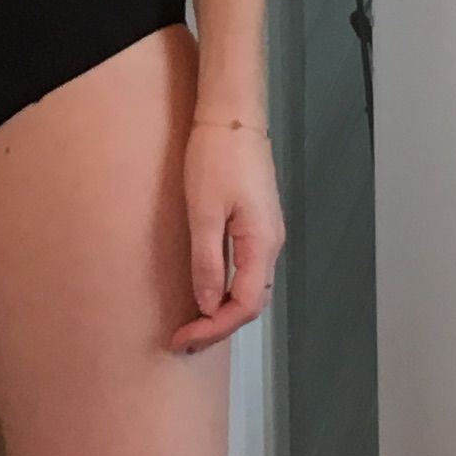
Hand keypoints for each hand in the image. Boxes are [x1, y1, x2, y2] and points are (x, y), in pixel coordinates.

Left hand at [173, 116, 284, 353]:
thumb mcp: (204, 212)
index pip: (244, 306)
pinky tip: (208, 292)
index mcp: (262, 244)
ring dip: (223, 311)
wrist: (232, 116)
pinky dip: (228, 289)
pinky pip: (247, 269)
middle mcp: (271, 243)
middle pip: (251, 302)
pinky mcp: (257, 223)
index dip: (214, 328)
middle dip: (219, 326)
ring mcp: (267, 233)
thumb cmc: (216, 157)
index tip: (184, 337)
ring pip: (250, 287)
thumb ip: (207, 262)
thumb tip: (208, 305)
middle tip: (184, 339)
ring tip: (193, 324)